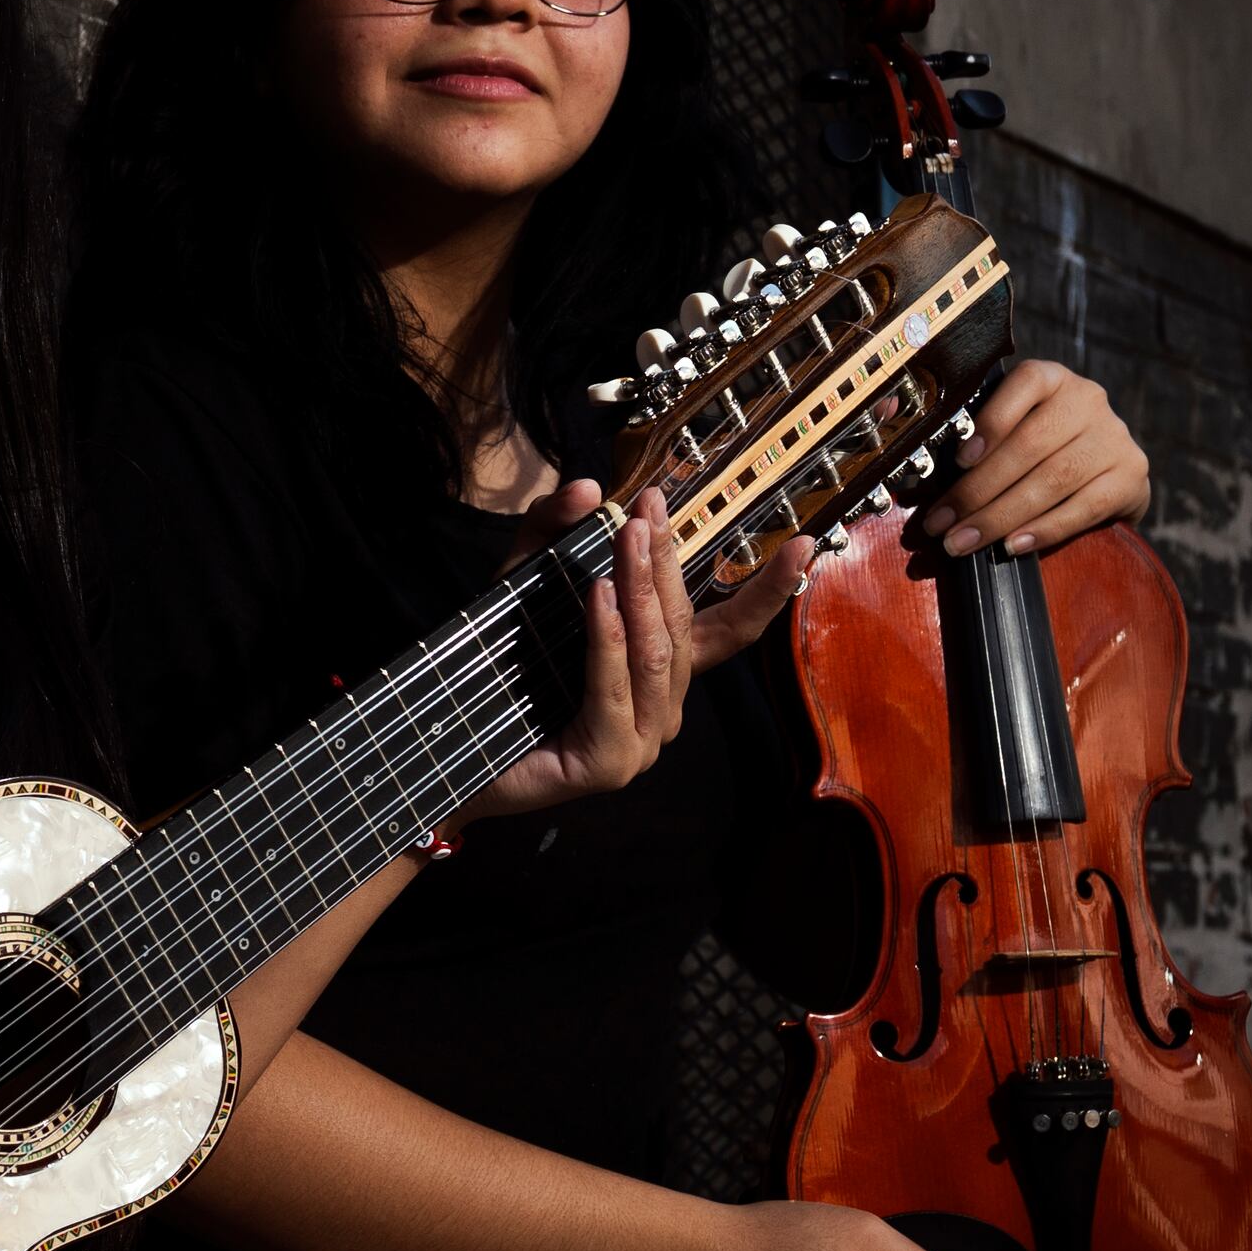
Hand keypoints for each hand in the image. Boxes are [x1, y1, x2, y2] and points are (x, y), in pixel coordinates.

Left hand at [462, 483, 737, 822]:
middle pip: (682, 626)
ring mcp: (643, 743)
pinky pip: (616, 689)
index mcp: (662, 675)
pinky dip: (609, 640)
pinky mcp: (610, 762)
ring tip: (627, 537)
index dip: (767, 590)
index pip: (729, 630)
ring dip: (643, 591)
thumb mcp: (524, 584)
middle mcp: (665, 710)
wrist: (448, 747)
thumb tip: (592, 488)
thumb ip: (552, 532)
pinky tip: (600, 596)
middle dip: (666, 563)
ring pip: (656, 655)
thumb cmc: (496, 670)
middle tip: (649, 508)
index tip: (803, 543)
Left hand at [922, 357, 1149, 558]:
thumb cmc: (1043, 452)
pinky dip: (1044, 530)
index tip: (958, 460)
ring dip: (1001, 516)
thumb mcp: (1016, 431)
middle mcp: (1088, 400)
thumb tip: (927, 485)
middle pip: (1030, 445)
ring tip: (964, 542)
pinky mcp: (1131, 475)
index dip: (990, 422)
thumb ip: (983, 442)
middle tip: (941, 523)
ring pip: (1053, 479)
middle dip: (978, 490)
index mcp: (1053, 379)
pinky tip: (1012, 546)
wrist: (1109, 473)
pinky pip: (1084, 507)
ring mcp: (1114, 437)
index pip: (1024, 385)